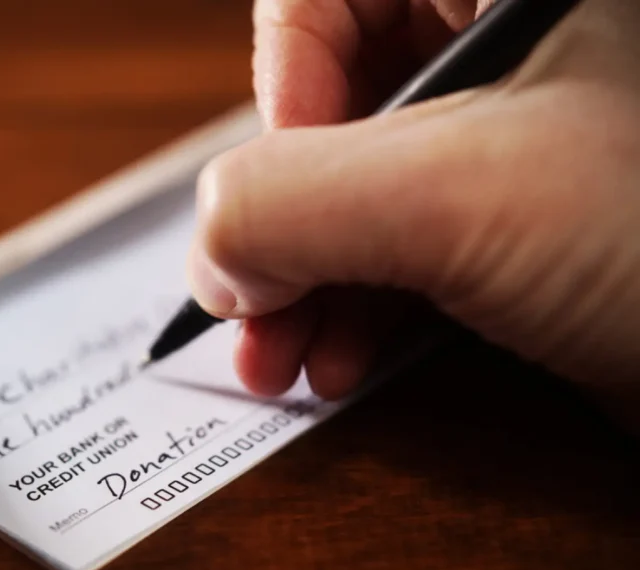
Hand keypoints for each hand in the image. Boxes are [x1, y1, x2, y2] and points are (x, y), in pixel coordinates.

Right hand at [188, 0, 639, 404]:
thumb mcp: (461, 197)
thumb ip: (292, 199)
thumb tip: (212, 243)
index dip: (283, 88)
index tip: (278, 192)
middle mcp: (506, 50)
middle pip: (331, 106)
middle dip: (278, 222)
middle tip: (249, 305)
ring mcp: (512, 140)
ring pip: (356, 188)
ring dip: (302, 280)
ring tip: (282, 359)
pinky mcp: (516, 222)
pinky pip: (398, 246)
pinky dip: (355, 306)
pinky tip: (341, 358)